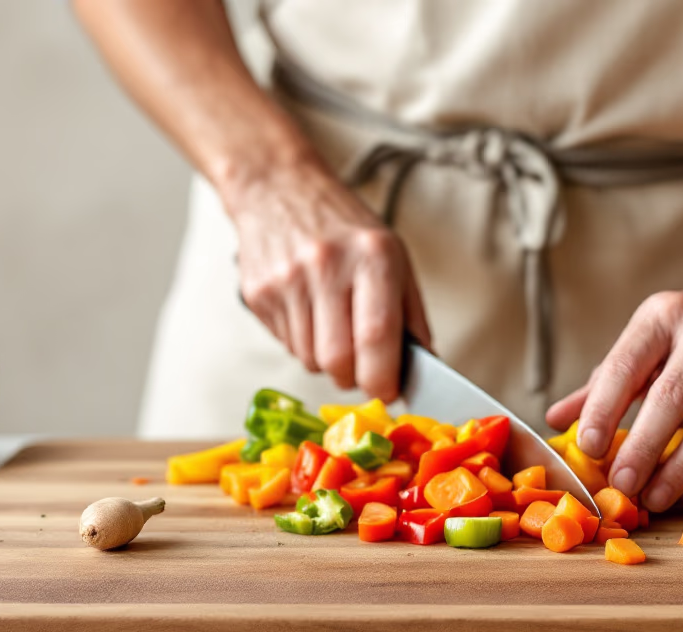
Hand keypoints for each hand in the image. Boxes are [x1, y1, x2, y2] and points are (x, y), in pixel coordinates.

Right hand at [232, 160, 430, 399]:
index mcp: (372, 255)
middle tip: (362, 368)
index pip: (377, 336)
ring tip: (333, 327)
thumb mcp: (394, 255)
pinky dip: (304, 345)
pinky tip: (308, 314)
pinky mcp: (258, 294)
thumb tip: (423, 372)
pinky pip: (288, 346)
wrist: (277, 187)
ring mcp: (287, 280)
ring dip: (328, 361)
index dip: (384, 378)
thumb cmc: (344, 227)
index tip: (389, 392)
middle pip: (339, 360)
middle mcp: (327, 265)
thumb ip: (411, 316)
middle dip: (354, 378)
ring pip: (311, 360)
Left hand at [547, 267, 682, 511]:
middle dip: (643, 448)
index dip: (603, 409)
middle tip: (622, 486)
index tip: (588, 448)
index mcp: (664, 317)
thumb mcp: (648, 340)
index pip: (626, 366)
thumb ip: (604, 383)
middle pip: (672, 398)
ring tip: (657, 498)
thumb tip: (555, 420)